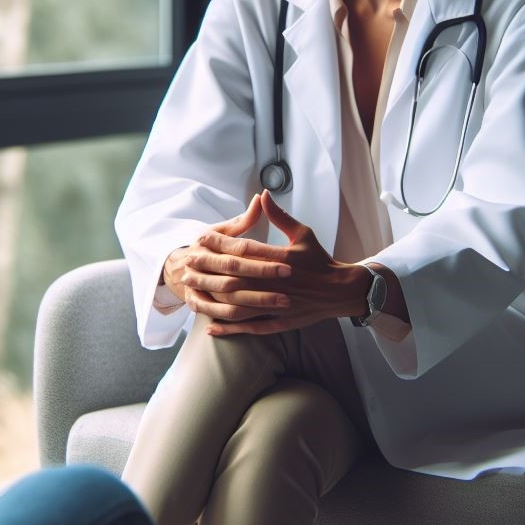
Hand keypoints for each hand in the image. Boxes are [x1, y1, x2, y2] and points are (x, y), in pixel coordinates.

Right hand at [162, 195, 291, 320]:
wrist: (177, 268)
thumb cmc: (211, 248)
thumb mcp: (223, 230)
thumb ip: (244, 219)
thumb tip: (261, 197)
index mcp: (207, 241)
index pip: (239, 248)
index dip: (264, 254)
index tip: (288, 261)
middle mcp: (198, 261)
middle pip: (234, 270)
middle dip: (263, 275)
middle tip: (289, 278)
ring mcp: (194, 283)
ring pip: (228, 294)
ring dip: (256, 300)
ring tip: (283, 302)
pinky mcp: (194, 301)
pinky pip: (218, 312)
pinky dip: (238, 316)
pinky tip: (261, 316)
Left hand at [194, 191, 369, 336]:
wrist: (340, 290)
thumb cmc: (319, 260)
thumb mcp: (302, 233)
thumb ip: (279, 216)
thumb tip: (262, 195)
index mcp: (281, 259)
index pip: (243, 250)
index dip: (220, 243)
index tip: (200, 238)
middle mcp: (277, 283)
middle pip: (235, 279)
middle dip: (208, 273)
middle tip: (185, 268)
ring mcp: (277, 305)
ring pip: (239, 306)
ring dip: (213, 302)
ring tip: (190, 297)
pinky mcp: (280, 322)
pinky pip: (250, 327)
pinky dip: (230, 328)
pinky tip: (212, 327)